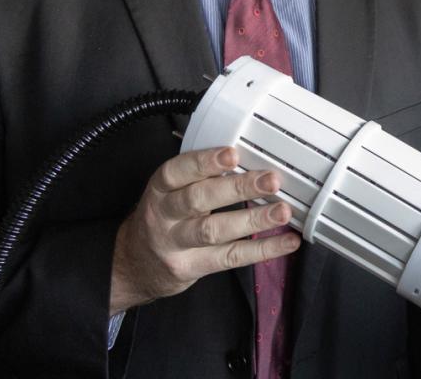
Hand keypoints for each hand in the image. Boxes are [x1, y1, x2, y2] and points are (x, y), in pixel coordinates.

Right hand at [109, 146, 300, 314]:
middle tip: (270, 180)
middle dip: (238, 188)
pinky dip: (262, 249)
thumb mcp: (168, 192)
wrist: (135, 265)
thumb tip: (250, 159)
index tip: (233, 154)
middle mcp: (165, 215)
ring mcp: (176, 244)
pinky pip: (230, 258)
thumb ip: (199, 177)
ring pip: (215, 230)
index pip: (177, 171)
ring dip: (253, 219)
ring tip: (283, 211)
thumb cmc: (163, 218)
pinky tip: (286, 241)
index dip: (205, 162)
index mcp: (160, 189)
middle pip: (199, 199)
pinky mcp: (191, 267)